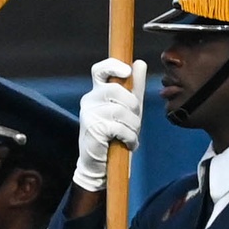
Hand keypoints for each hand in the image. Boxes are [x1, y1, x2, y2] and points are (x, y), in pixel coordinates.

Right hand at [74, 58, 145, 192]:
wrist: (101, 165)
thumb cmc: (115, 135)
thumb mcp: (129, 109)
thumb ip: (134, 87)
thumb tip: (139, 63)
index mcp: (98, 92)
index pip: (99, 70)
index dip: (112, 66)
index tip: (127, 71)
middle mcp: (90, 100)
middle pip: (116, 90)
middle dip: (133, 107)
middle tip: (134, 122)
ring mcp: (89, 114)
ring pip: (120, 110)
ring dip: (132, 126)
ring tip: (130, 135)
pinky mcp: (92, 129)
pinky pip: (119, 127)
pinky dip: (129, 137)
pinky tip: (127, 143)